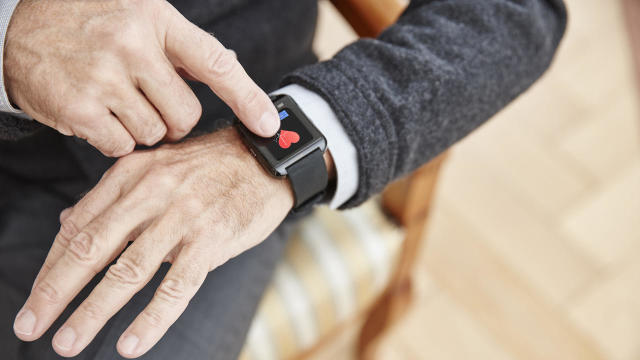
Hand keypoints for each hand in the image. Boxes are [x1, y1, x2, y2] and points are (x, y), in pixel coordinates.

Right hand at [4, 0, 279, 156]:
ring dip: (141, 128)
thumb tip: (231, 68)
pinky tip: (98, 114)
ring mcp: (104, 77)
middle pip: (185, 116)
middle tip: (147, 100)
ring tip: (116, 101)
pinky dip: (114, 140)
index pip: (215, 64)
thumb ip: (183, 48)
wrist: (20, 27)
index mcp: (157, 20)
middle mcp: (133, 45)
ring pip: (154, 135)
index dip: (248, 98)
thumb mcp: (142, 18)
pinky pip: (121, 147)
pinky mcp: (79, 107)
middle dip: (172, 118)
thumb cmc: (92, 23)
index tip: (270, 125)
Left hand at [12, 127, 317, 357]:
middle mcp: (150, 192)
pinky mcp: (211, 239)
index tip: (37, 295)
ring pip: (128, 271)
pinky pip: (176, 286)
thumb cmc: (210, 167)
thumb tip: (68, 222)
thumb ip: (113, 197)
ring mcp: (181, 216)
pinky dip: (151, 319)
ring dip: (94, 311)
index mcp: (131, 174)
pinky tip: (131, 344)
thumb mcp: (156, 167)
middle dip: (55, 291)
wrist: (266, 158)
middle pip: (92, 248)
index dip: (52, 265)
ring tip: (68, 341)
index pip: (78, 225)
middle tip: (30, 325)